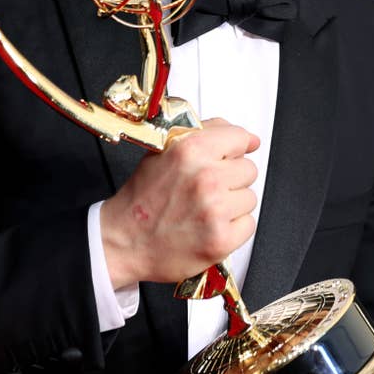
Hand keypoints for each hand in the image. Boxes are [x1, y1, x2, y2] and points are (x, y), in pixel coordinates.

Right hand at [100, 118, 259, 288]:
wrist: (124, 240)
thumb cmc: (142, 197)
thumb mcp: (164, 150)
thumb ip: (205, 133)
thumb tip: (246, 138)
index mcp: (191, 150)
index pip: (239, 137)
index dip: (233, 148)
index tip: (230, 156)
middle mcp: (206, 178)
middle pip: (248, 169)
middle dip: (230, 178)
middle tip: (206, 189)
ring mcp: (215, 210)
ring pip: (250, 197)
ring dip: (232, 204)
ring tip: (205, 208)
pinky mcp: (221, 239)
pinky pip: (248, 224)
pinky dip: (233, 227)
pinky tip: (210, 225)